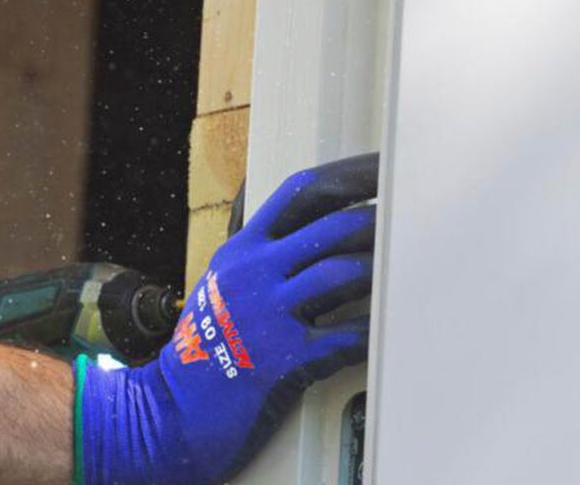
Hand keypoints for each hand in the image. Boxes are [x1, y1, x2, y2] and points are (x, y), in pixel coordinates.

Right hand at [75, 153, 378, 484]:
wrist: (170, 408)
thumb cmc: (201, 351)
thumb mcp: (220, 287)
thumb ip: (260, 259)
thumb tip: (316, 239)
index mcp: (241, 251)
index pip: (301, 193)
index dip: (351, 177)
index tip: (383, 171)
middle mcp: (253, 273)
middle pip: (332, 227)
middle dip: (378, 221)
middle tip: (409, 220)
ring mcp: (269, 313)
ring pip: (342, 272)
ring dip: (380, 269)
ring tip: (403, 269)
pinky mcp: (285, 357)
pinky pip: (345, 335)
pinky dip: (373, 327)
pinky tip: (388, 324)